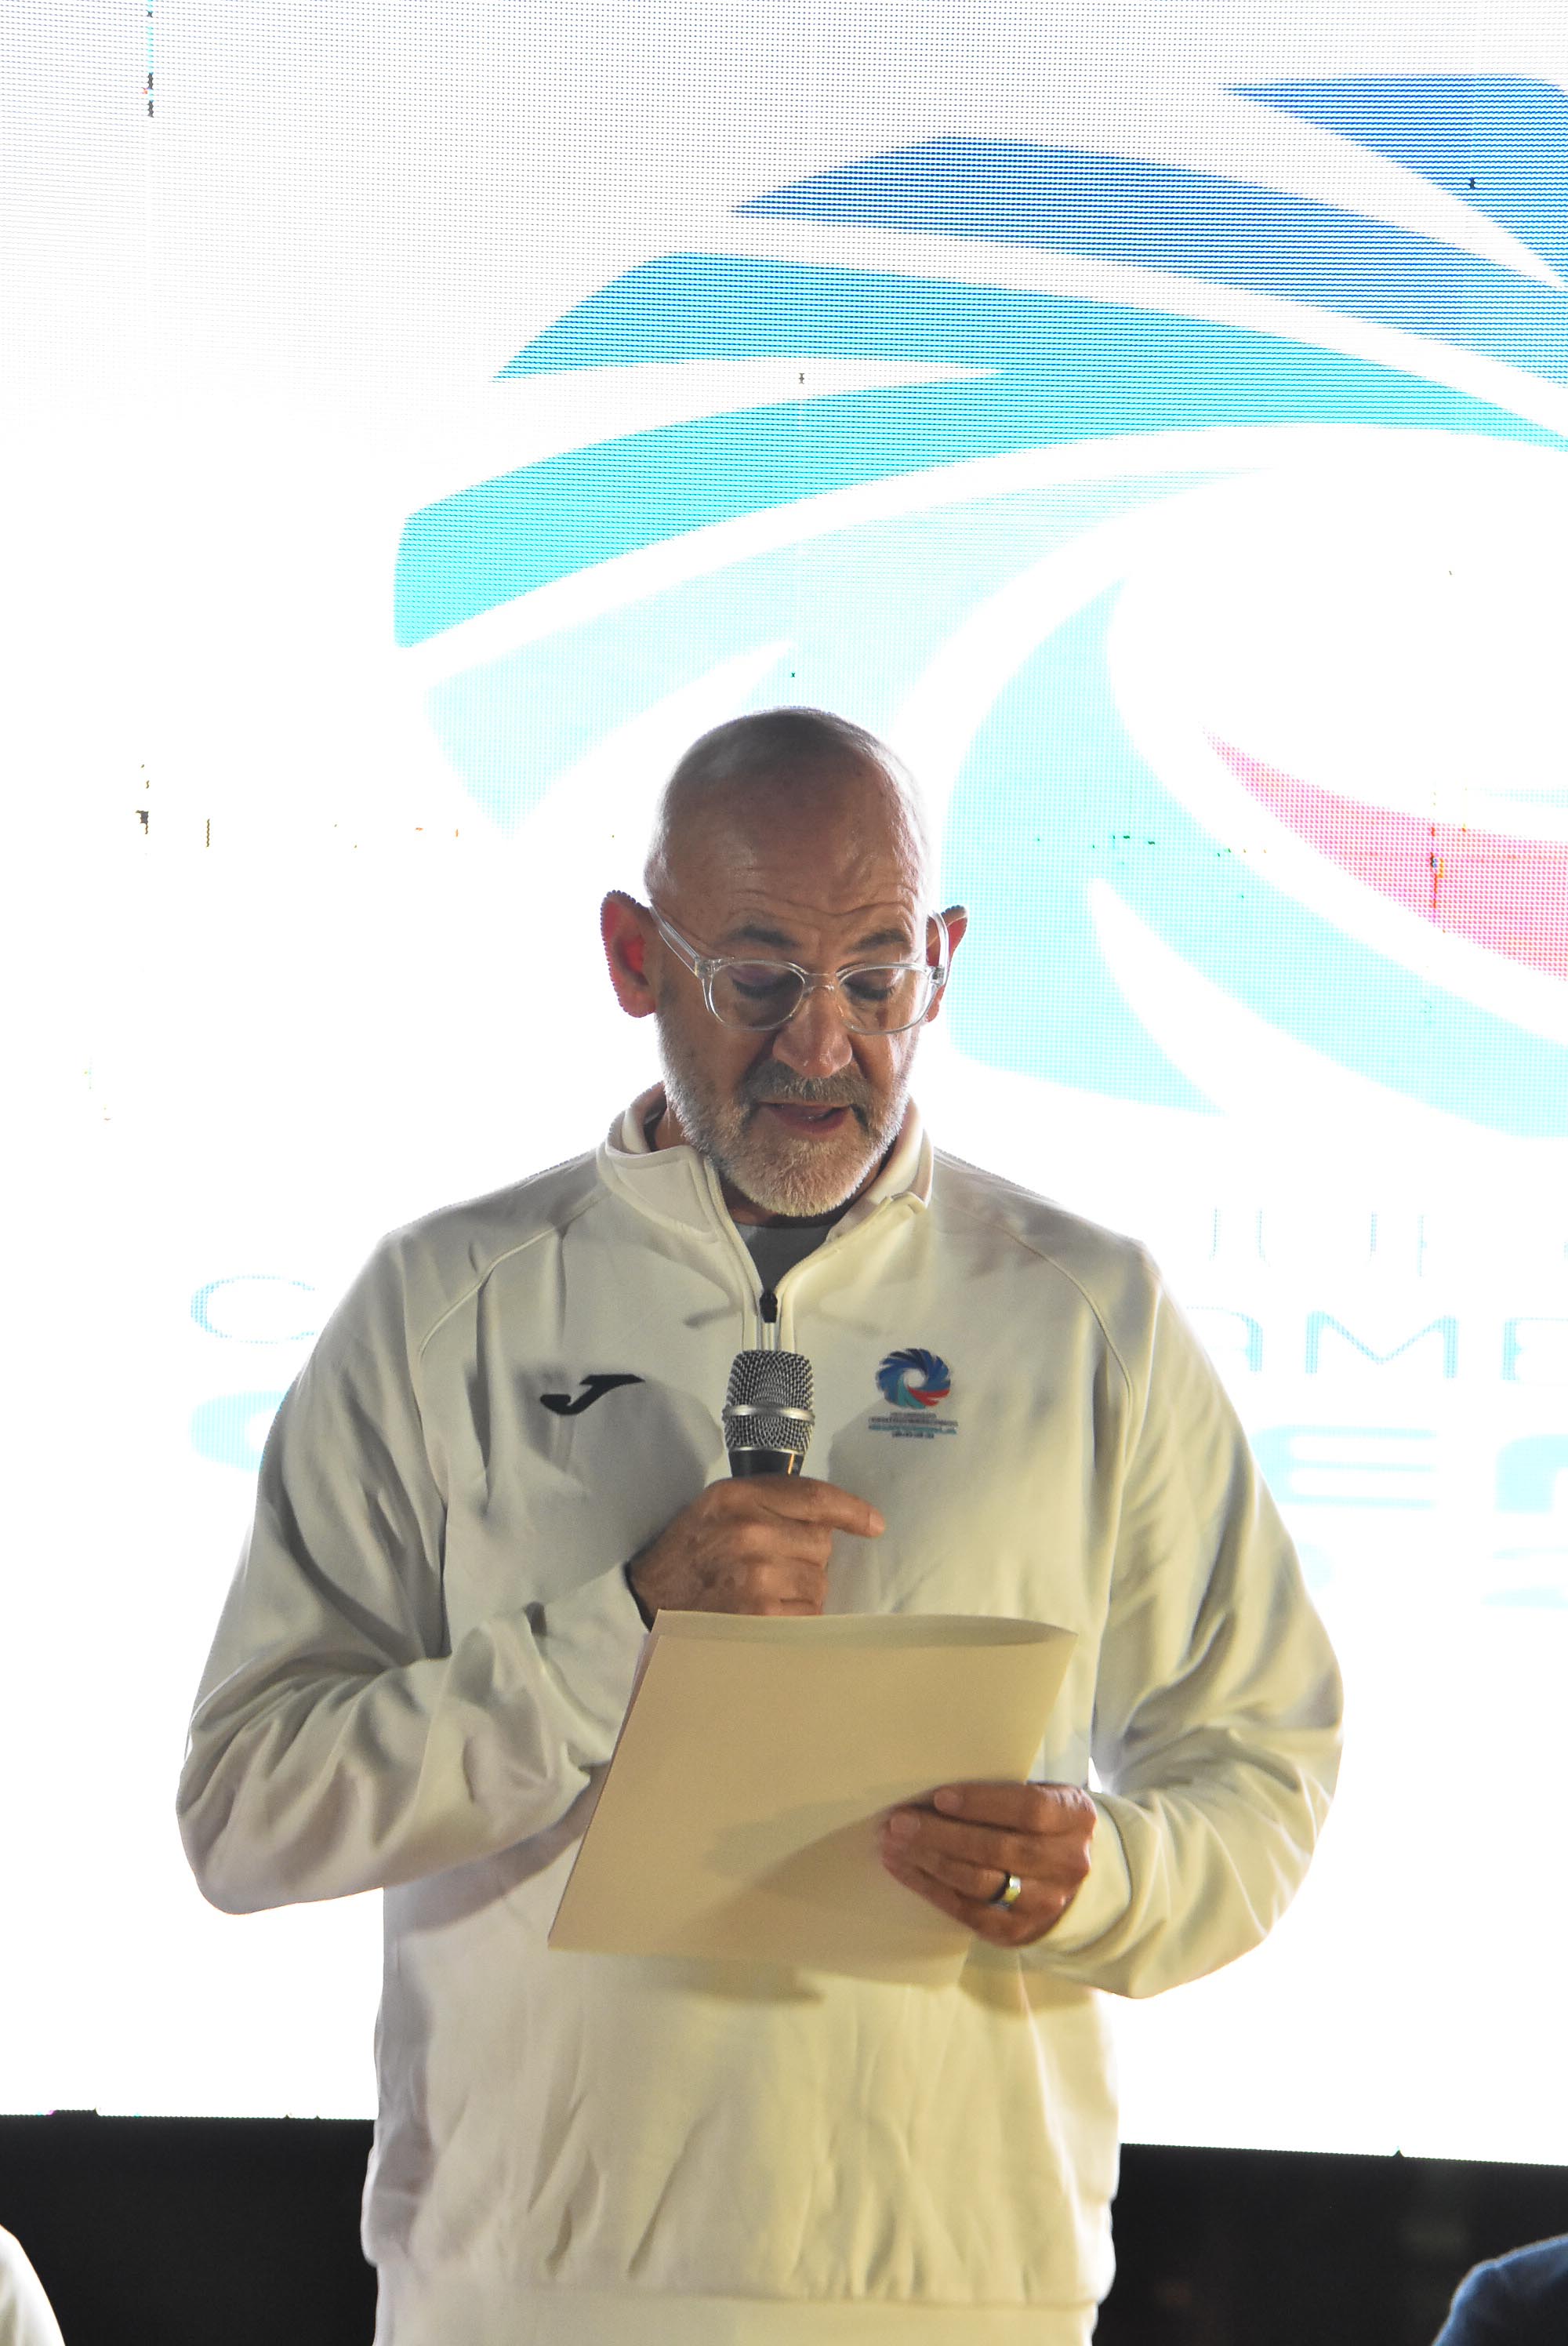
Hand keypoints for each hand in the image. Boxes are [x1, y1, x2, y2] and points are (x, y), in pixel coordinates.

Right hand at [627, 1477, 883, 1618]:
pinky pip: (808, 1614)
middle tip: (775, 1565)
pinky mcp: (761, 1616)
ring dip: (802, 1590)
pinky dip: (795, 1617)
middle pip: (821, 1544)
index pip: (813, 1497)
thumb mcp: (720, 1507)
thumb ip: (770, 1502)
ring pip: (818, 1582)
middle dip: (808, 1557)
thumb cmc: (689, 1552)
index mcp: (738, 1496)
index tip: (873, 1524)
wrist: (646, 1598)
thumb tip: (831, 1520)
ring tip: (765, 1591)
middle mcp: (750, 1532)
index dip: (851, 1510)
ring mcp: (757, 1576)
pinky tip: (766, 1613)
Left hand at [878, 1780, 1096, 1945]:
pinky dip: (932, 1890)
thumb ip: (1003, 1791)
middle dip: (942, 1835)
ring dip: (930, 1863)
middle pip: (998, 1849)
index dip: (981, 1804)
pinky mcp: (1018, 1930)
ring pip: (979, 1884)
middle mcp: (1066, 1863)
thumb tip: (934, 1791)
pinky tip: (906, 1870)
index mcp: (1075, 1818)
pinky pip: (968, 1912)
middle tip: (900, 1822)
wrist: (1070, 1875)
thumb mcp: (1041, 1794)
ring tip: (894, 1845)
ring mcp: (1044, 1903)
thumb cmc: (1041, 1821)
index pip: (1028, 1810)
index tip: (939, 1797)